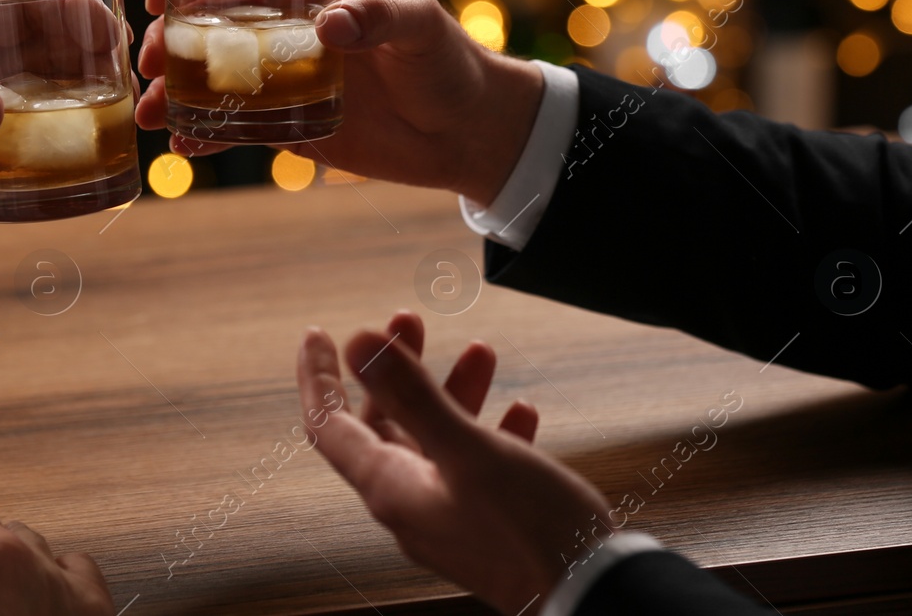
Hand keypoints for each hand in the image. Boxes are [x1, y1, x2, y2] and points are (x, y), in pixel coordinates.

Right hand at [134, 0, 545, 205]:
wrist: (467, 130)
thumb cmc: (449, 61)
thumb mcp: (420, 26)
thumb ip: (379, 19)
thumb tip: (331, 26)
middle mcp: (286, 26)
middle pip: (209, 23)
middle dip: (172, 41)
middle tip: (151, 67)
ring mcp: (283, 76)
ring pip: (213, 78)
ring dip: (176, 93)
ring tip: (151, 116)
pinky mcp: (287, 123)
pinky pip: (233, 126)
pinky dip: (204, 135)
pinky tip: (184, 149)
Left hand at [297, 311, 611, 615]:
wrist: (592, 597)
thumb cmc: (532, 534)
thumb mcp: (469, 450)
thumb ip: (413, 395)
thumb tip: (358, 344)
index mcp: (391, 488)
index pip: (328, 424)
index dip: (319, 375)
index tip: (318, 335)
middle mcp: (412, 504)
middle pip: (384, 423)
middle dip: (396, 368)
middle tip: (409, 323)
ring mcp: (449, 515)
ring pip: (435, 439)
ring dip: (451, 391)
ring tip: (480, 352)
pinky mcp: (488, 524)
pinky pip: (476, 467)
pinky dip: (491, 430)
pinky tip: (519, 413)